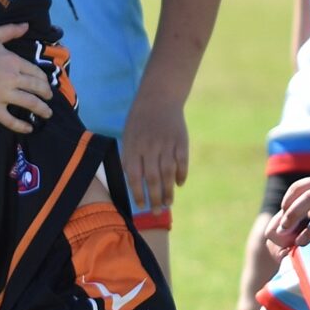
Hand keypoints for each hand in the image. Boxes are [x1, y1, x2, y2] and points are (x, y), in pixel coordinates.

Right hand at [0, 24, 52, 133]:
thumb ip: (11, 30)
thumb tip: (26, 25)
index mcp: (14, 62)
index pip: (36, 73)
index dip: (44, 80)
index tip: (46, 84)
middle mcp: (13, 79)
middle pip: (37, 88)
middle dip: (46, 94)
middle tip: (49, 99)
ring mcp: (3, 95)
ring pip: (30, 104)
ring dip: (42, 110)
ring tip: (47, 114)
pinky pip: (10, 120)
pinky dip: (21, 126)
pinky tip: (29, 129)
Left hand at [118, 90, 187, 214]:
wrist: (159, 97)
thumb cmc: (139, 120)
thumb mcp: (128, 136)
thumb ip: (129, 157)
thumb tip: (131, 181)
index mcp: (134, 147)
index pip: (134, 176)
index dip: (137, 193)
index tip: (140, 206)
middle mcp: (150, 147)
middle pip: (153, 178)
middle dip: (154, 198)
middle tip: (157, 212)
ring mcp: (167, 144)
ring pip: (168, 173)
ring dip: (168, 191)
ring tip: (168, 203)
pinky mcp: (181, 140)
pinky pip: (182, 162)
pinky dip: (181, 174)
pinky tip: (179, 185)